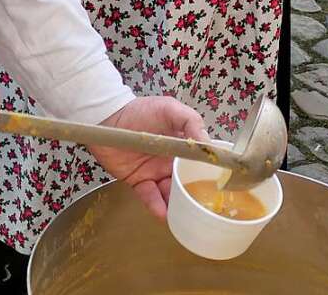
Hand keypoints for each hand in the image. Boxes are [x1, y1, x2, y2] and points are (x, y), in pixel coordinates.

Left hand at [90, 96, 205, 219]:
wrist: (108, 117)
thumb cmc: (141, 110)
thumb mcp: (170, 109)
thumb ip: (191, 122)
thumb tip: (208, 144)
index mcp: (182, 143)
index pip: (199, 162)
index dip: (208, 173)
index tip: (219, 187)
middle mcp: (171, 160)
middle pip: (187, 181)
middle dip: (195, 195)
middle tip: (204, 209)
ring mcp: (155, 172)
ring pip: (170, 192)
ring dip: (178, 204)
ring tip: (185, 217)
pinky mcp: (138, 180)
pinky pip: (150, 196)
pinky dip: (157, 206)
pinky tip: (163, 214)